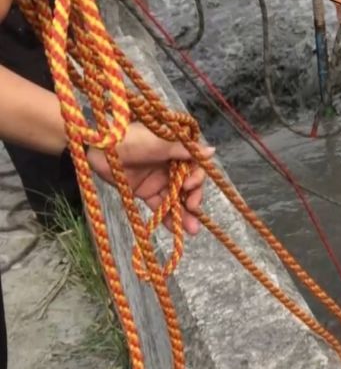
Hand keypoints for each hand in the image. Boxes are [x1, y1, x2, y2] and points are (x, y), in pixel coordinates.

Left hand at [85, 122, 214, 235]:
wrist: (101, 148)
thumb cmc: (131, 139)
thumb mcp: (160, 143)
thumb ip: (185, 150)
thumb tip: (212, 150)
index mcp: (176, 152)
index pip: (195, 168)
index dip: (196, 179)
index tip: (190, 187)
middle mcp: (170, 166)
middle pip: (187, 186)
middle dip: (192, 200)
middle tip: (192, 209)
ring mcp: (158, 180)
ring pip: (175, 199)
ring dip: (184, 214)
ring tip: (192, 230)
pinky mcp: (145, 192)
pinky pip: (159, 206)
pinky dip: (167, 218)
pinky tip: (176, 229)